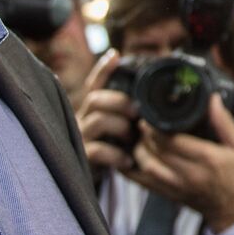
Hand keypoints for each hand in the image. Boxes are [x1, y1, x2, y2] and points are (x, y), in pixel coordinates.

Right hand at [77, 50, 139, 172]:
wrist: (97, 178)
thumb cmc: (115, 148)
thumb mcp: (121, 128)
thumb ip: (129, 113)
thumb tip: (153, 99)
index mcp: (94, 109)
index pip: (95, 83)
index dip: (104, 69)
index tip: (116, 55)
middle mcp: (83, 118)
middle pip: (95, 98)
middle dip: (119, 102)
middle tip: (137, 112)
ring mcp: (80, 137)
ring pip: (98, 121)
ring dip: (120, 127)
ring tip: (133, 139)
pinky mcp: (82, 157)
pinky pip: (98, 150)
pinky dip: (116, 155)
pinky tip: (127, 161)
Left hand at [125, 95, 233, 233]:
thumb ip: (225, 122)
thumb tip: (213, 99)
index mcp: (207, 158)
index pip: (174, 141)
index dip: (157, 128)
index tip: (150, 116)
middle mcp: (190, 173)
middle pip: (157, 151)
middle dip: (145, 135)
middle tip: (142, 123)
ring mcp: (177, 186)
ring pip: (147, 166)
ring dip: (139, 150)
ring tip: (140, 138)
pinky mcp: (169, 194)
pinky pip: (145, 182)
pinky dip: (134, 169)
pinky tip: (131, 157)